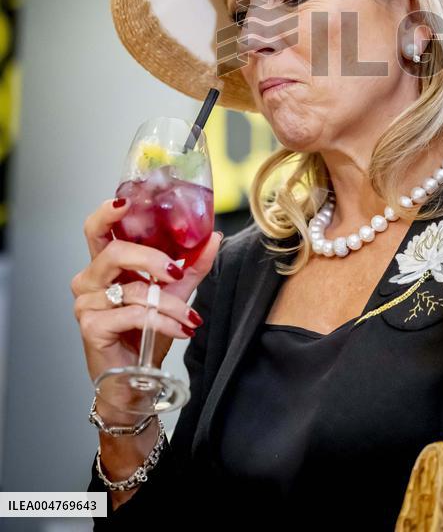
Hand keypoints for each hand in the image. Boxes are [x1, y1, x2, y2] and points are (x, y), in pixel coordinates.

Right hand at [71, 197, 222, 403]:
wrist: (136, 381)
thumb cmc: (145, 335)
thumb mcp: (173, 294)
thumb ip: (192, 265)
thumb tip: (214, 236)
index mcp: (105, 266)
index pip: (96, 230)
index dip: (107, 213)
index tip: (126, 202)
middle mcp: (90, 280)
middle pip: (115, 252)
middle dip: (152, 258)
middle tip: (175, 272)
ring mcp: (87, 304)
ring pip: (133, 289)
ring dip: (169, 303)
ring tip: (188, 316)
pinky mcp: (91, 327)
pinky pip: (133, 314)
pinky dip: (163, 321)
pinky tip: (179, 329)